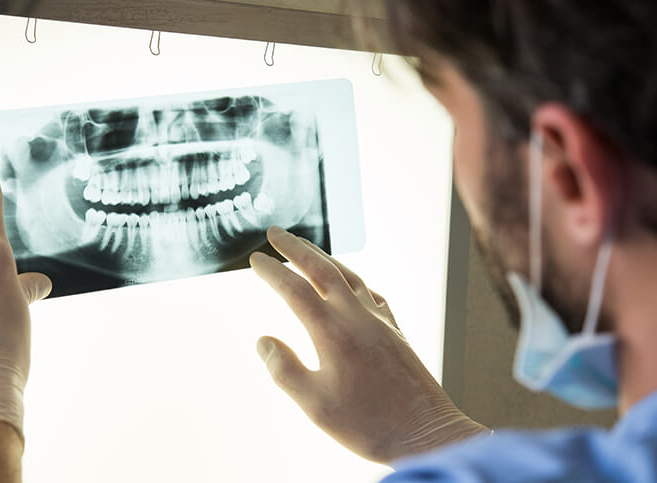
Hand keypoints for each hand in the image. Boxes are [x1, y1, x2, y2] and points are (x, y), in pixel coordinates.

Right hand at [250, 226, 487, 463]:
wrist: (424, 433)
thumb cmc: (367, 424)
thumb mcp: (314, 404)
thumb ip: (284, 369)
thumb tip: (262, 341)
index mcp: (332, 332)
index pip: (294, 289)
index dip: (271, 272)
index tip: (254, 259)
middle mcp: (357, 316)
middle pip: (322, 269)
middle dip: (295, 247)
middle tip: (275, 232)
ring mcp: (379, 320)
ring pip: (348, 275)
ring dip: (323, 257)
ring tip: (305, 247)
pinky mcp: (395, 330)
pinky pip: (371, 292)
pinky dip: (353, 280)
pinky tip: (349, 284)